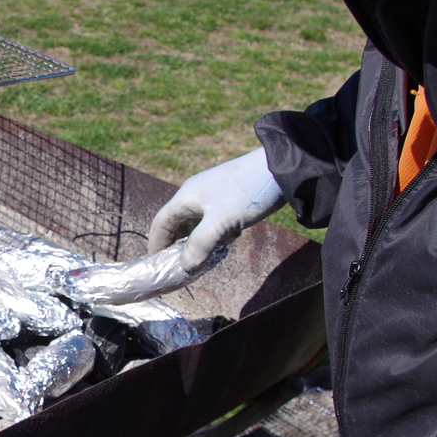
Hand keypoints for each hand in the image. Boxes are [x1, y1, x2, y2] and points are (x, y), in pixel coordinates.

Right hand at [147, 147, 285, 267]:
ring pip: (196, 224)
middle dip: (178, 246)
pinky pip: (212, 220)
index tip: (157, 265)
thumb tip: (184, 267)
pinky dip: (214, 234)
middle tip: (183, 266)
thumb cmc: (248, 192)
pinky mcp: (228, 197)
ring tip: (205, 258)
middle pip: (177, 224)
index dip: (156, 245)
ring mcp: (212, 195)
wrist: (281, 169)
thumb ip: (200, 245)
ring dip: (198, 242)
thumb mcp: (222, 223)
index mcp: (187, 196)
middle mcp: (195, 194)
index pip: (161, 223)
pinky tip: (225, 242)